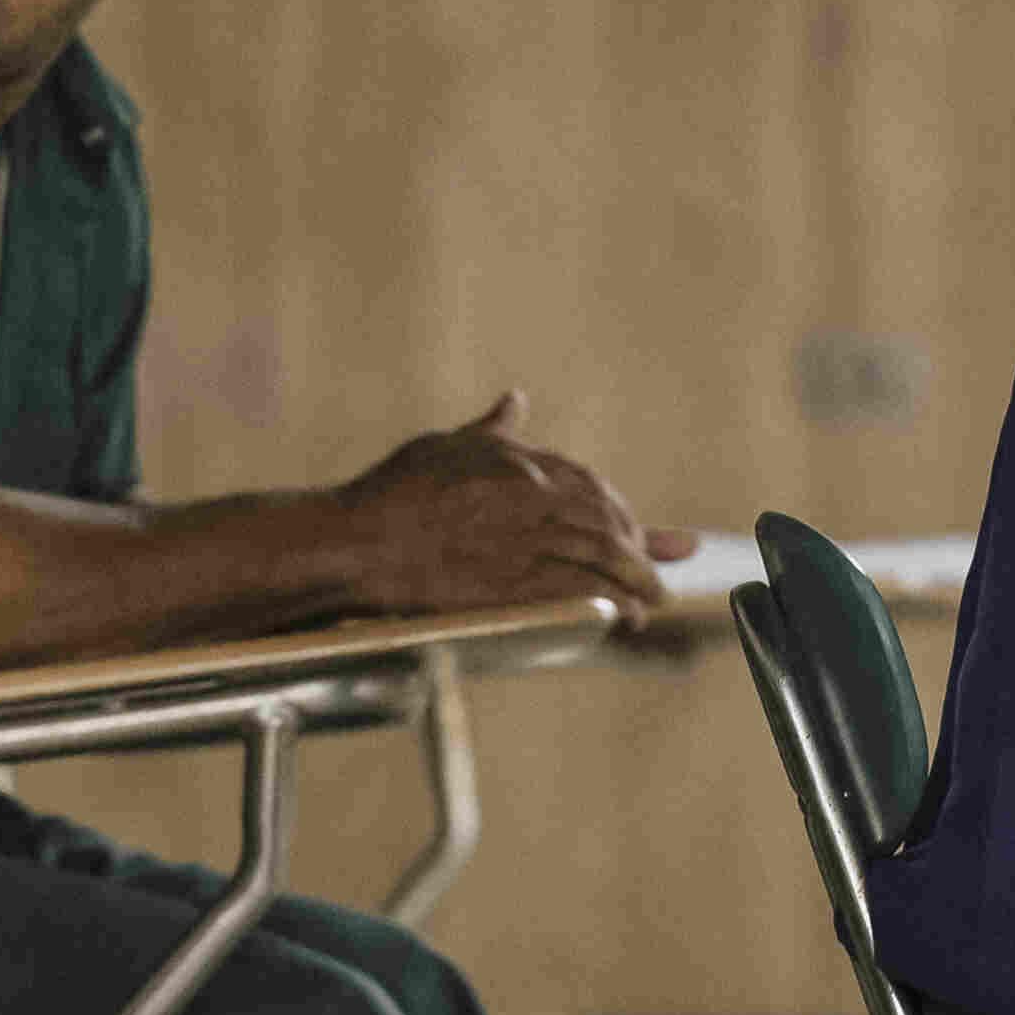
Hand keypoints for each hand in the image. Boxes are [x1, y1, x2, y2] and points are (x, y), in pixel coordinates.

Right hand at [334, 391, 694, 612]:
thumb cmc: (390, 494)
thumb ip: (489, 430)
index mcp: (516, 461)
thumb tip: (516, 399)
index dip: (620, 508)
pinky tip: (628, 615)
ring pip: (602, 553)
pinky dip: (612, 601)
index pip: (587, 483)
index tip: (641, 528)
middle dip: (639, 544)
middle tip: (659, 567)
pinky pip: (580, 589)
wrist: (355, 542)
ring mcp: (523, 539)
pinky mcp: (513, 582)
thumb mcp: (444, 446)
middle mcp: (529, 496)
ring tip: (653, 597)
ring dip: (637, 577)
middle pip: (604, 518)